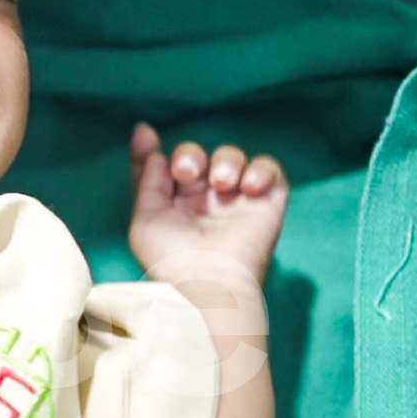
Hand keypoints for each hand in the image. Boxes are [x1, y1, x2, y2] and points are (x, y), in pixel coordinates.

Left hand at [128, 123, 287, 284]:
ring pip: (232, 157)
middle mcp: (205, 200)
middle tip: (187, 174)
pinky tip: (247, 187)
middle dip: (190, 155)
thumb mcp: (146, 220)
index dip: (153, 151)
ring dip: (225, 160)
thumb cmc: (172, 259)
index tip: (145, 134)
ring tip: (221, 183)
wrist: (211, 283)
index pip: (165, 167)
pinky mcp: (267, 203)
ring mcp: (236, 200)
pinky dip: (261, 170)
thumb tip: (151, 146)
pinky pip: (271, 170)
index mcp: (174, 204)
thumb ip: (146, 181)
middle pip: (197, 156)